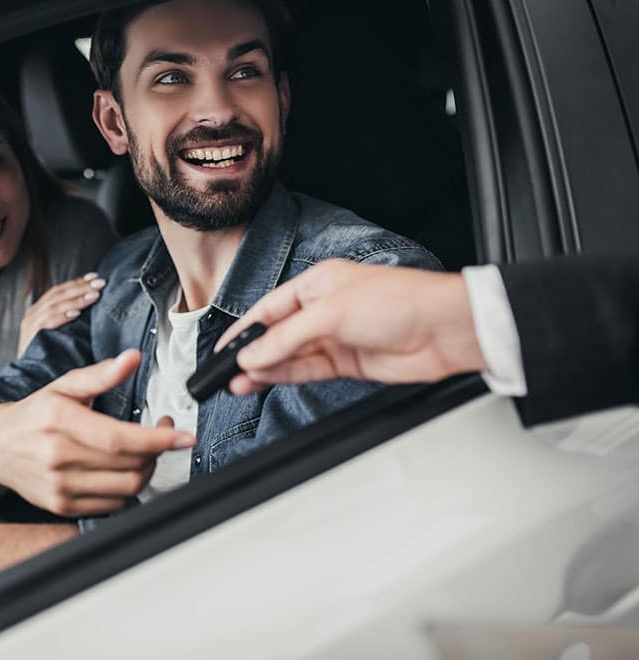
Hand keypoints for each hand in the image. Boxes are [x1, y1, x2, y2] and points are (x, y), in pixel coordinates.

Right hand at [0, 350, 194, 516]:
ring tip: (146, 452)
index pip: (120, 438)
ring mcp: (60, 486)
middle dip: (158, 451)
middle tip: (164, 434)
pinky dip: (128, 488)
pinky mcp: (62, 506)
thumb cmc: (33, 413)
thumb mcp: (64, 385)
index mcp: (60, 421)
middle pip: (129, 465)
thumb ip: (101, 374)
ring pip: (126, 488)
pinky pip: (113, 504)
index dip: (158, 440)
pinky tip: (125, 469)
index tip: (184, 436)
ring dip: (147, 470)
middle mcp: (58, 457)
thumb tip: (132, 358)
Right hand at [18, 273, 105, 354]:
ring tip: (94, 296)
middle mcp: (32, 315)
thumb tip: (96, 301)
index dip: (77, 282)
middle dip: (80, 287)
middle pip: (58, 294)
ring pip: (54, 306)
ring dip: (75, 300)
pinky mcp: (29, 339)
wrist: (34, 380)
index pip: (59, 290)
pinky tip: (76, 313)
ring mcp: (29, 327)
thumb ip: (72, 317)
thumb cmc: (52, 358)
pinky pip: (46, 323)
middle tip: (100, 283)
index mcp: (39, 310)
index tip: (95, 277)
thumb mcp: (62, 334)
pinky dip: (61, 316)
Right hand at [215, 260, 485, 391]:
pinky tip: (265, 381)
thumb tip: (254, 354)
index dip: (244, 328)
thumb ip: (288, 337)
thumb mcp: (332, 312)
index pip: (269, 307)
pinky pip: (309, 370)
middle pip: (278, 334)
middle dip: (252, 353)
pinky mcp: (349, 362)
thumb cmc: (400, 301)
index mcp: (317, 283)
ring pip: (290, 356)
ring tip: (238, 383)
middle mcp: (324, 309)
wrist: (444, 330)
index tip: (223, 348)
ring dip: (265, 369)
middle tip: (227, 372)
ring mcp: (336, 338)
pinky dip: (286, 376)